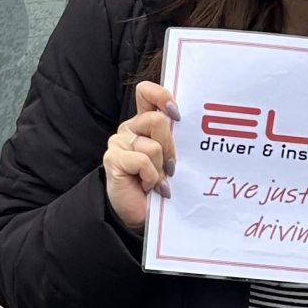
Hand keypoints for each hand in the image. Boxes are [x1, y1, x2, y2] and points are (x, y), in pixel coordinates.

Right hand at [103, 80, 178, 232]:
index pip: (146, 93)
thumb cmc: (159, 185)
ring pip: (152, 145)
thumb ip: (175, 139)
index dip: (161, 96)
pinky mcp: (113, 159)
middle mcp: (130, 128)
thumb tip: (194, 127)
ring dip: (160, 168)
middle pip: (156, 120)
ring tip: (157, 181)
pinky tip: (148, 186)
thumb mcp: (171, 158)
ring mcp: (118, 143)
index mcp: (144, 123)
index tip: (176, 114)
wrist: (141, 214)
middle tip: (170, 167)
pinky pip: (142, 161)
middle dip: (170, 147)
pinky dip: (151, 177)